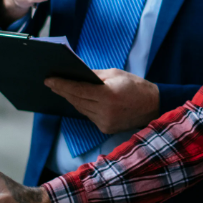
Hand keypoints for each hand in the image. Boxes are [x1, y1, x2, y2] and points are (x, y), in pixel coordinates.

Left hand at [46, 69, 160, 131]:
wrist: (153, 106)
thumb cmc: (136, 86)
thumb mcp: (116, 74)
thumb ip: (95, 75)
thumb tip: (77, 73)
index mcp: (108, 95)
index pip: (79, 90)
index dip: (62, 84)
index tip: (49, 80)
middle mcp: (104, 111)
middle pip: (77, 100)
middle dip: (63, 91)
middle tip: (51, 83)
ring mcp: (104, 122)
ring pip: (80, 109)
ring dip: (71, 99)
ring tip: (60, 89)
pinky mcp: (105, 128)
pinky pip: (88, 115)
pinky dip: (82, 106)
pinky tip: (76, 99)